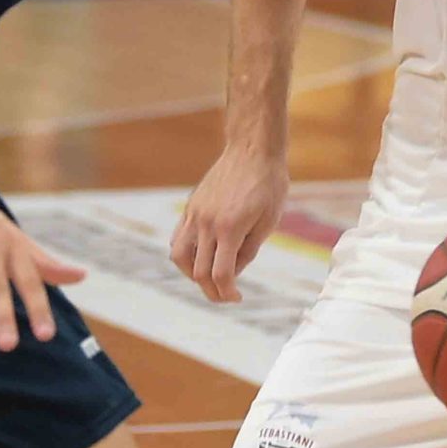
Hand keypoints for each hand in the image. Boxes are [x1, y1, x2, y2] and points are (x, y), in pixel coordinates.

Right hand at [170, 149, 287, 302]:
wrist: (252, 149)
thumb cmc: (268, 184)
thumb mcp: (269, 221)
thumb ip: (249, 250)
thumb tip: (233, 273)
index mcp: (230, 229)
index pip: (220, 275)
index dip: (227, 293)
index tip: (237, 298)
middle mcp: (207, 223)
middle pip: (198, 272)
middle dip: (212, 291)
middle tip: (226, 295)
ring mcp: (195, 214)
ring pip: (179, 257)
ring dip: (192, 275)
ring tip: (210, 278)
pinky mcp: (191, 206)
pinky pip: (178, 238)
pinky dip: (184, 254)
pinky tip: (200, 256)